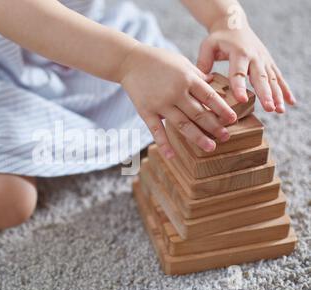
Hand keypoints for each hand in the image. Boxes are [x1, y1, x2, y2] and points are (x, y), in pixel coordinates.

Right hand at [119, 44, 237, 158]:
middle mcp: (176, 92)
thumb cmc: (158, 60)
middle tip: (225, 137)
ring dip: (197, 137)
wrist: (130, 61)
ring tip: (210, 148)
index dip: (222, 109)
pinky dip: (164, 144)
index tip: (233, 120)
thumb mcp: (182, 62)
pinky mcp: (146, 111)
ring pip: (182, 124)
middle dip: (214, 126)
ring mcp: (160, 103)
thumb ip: (197, 75)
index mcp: (187, 78)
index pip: (209, 96)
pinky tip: (171, 156)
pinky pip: (156, 130)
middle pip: (199, 113)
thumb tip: (213, 82)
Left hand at [197, 18, 295, 112]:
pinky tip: (290, 103)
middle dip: (265, 94)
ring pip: (272, 79)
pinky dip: (285, 90)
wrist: (234, 25)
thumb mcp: (208, 46)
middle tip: (268, 108)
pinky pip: (278, 77)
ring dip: (277, 95)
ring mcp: (264, 60)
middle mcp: (255, 57)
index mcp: (239, 53)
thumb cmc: (218, 38)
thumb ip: (203, 62)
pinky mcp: (268, 63)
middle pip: (260, 77)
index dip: (239, 86)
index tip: (241, 100)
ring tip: (279, 110)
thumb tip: (201, 82)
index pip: (238, 72)